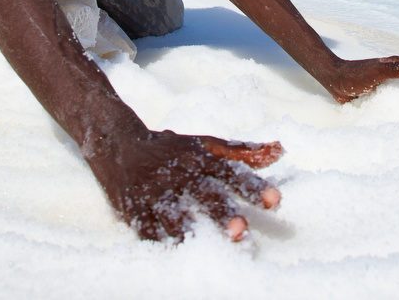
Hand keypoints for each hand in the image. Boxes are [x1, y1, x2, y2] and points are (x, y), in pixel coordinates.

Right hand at [87, 129, 282, 242]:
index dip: (252, 186)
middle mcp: (179, 174)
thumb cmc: (171, 149)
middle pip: (204, 195)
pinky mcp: (135, 209)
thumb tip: (279, 150)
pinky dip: (161, 242)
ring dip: (190, 231)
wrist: (119, 145)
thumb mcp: (205, 145)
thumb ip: (242, 152)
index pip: (230, 171)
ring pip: (174, 215)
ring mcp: (155, 193)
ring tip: (205, 248)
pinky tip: (177, 254)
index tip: (275, 200)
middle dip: (223, 213)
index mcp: (199, 157)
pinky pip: (149, 230)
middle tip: (241, 230)